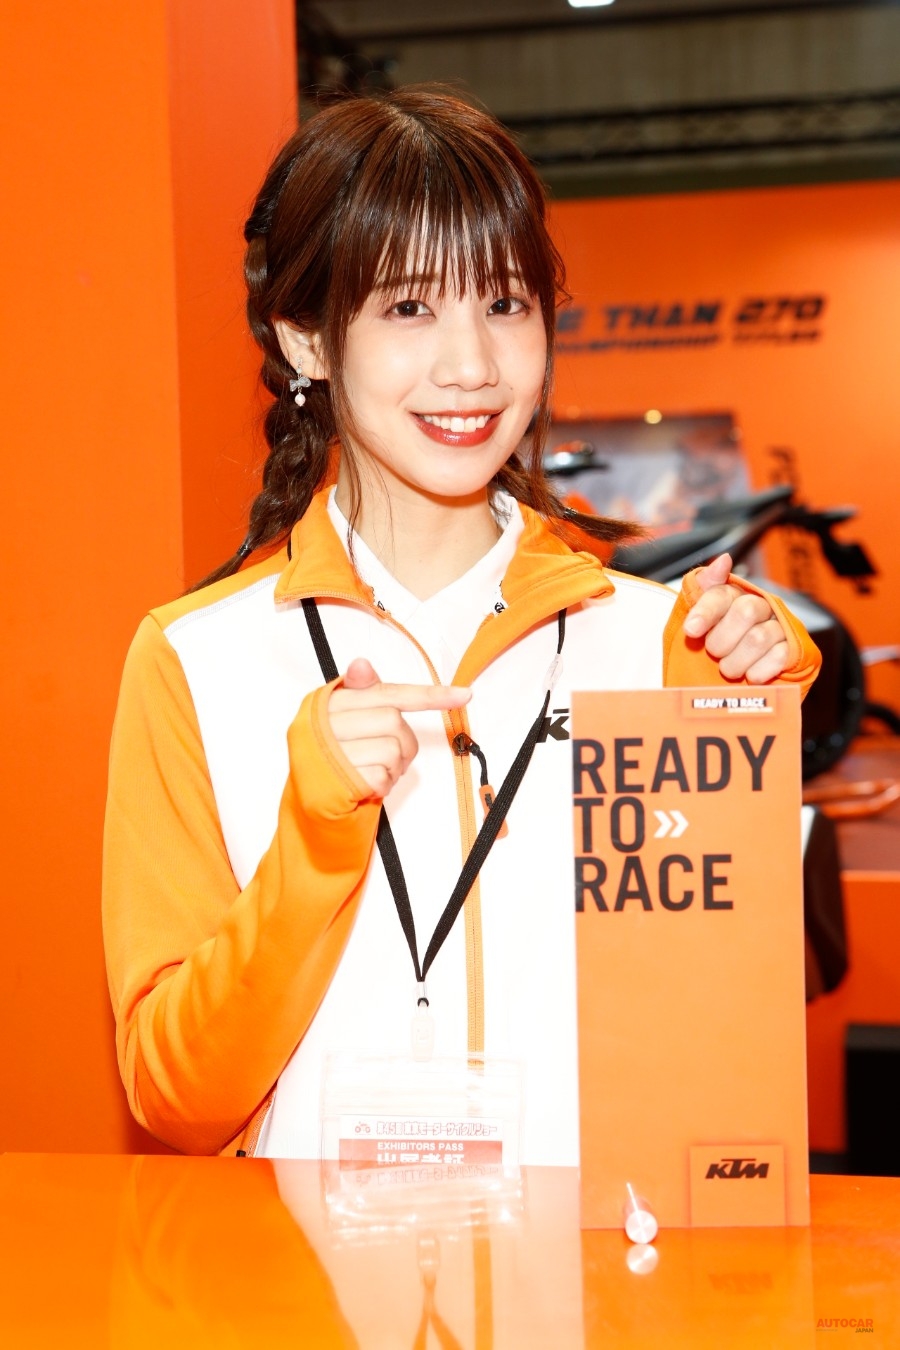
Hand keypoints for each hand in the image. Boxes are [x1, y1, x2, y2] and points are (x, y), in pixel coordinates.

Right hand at [328, 658, 470, 797]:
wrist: (308, 805)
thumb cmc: (336, 759)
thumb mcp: (348, 723)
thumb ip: (362, 694)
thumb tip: (361, 664)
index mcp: (327, 702)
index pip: (385, 692)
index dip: (428, 694)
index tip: (464, 695)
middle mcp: (322, 723)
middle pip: (393, 720)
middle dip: (402, 743)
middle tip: (388, 757)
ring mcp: (327, 752)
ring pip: (392, 748)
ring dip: (393, 767)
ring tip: (373, 772)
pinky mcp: (335, 781)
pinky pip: (382, 775)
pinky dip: (383, 784)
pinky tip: (366, 786)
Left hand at [682, 553, 789, 681]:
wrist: (744, 677)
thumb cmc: (719, 644)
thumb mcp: (700, 619)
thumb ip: (703, 588)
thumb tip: (724, 560)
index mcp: (735, 594)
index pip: (721, 593)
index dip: (705, 611)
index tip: (690, 630)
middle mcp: (762, 605)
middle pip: (744, 612)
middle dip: (721, 640)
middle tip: (715, 654)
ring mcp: (781, 627)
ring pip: (758, 638)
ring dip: (736, 661)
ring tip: (729, 669)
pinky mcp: (795, 649)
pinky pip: (778, 657)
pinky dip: (758, 671)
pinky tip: (750, 675)